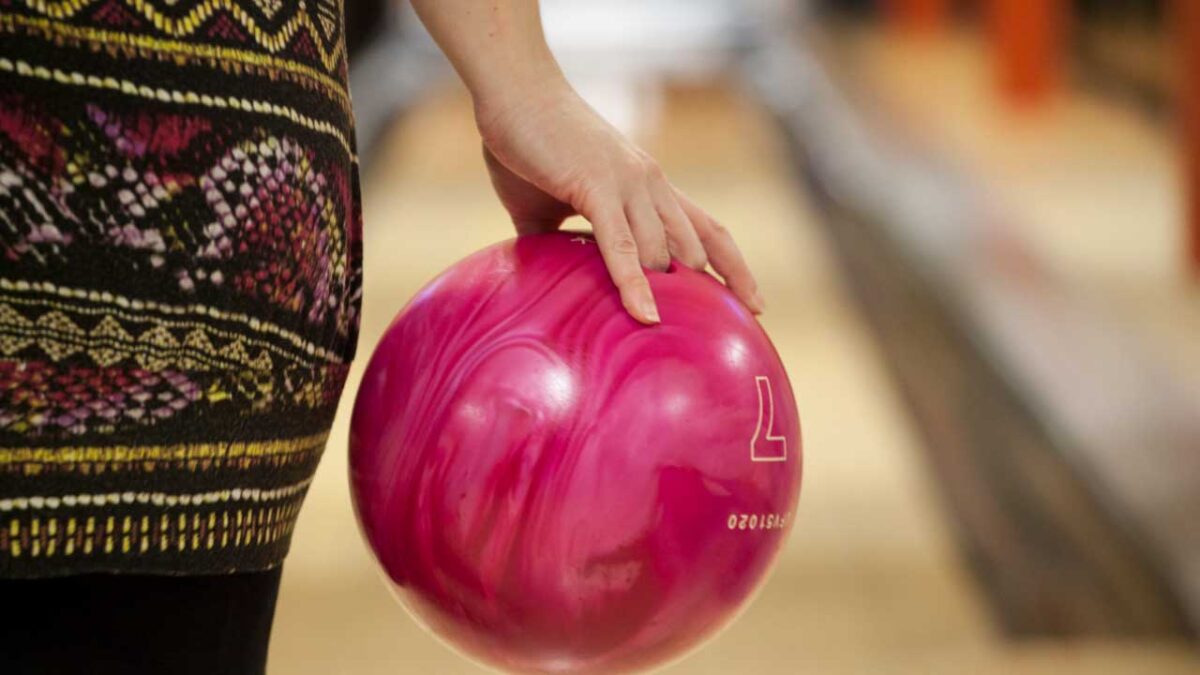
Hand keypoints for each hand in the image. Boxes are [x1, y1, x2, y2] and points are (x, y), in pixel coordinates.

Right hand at [475, 80, 763, 324]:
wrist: (513, 94)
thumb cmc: (528, 143)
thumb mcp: (548, 201)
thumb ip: (556, 237)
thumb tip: (544, 273)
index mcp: (648, 186)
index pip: (708, 230)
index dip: (734, 269)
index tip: (754, 305)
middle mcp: (651, 185)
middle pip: (701, 244)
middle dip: (714, 291)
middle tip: (720, 336)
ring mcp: (629, 185)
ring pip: (664, 252)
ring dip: (671, 295)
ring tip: (676, 341)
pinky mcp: (597, 188)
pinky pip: (623, 247)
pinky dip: (635, 284)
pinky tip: (645, 316)